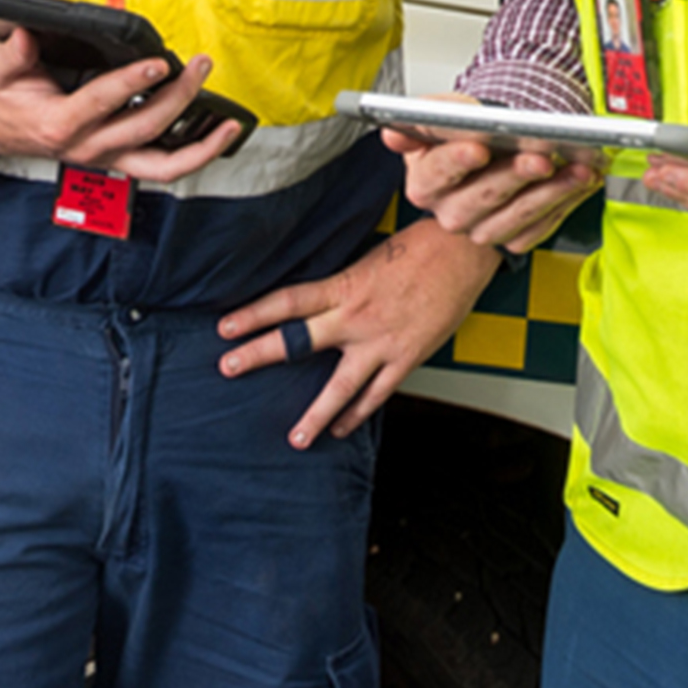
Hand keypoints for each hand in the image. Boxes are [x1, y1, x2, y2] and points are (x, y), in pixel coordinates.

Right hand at [0, 29, 239, 179]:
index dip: (132, 82)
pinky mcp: (122, 160)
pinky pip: (166, 167)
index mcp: (59, 124)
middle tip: (200, 65)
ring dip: (201, 144)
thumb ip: (11, 55)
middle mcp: (89, 147)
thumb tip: (25, 38)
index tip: (159, 63)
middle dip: (179, 96)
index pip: (102, 102)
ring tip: (231, 121)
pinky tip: (222, 133)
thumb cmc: (5, 97)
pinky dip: (198, 154)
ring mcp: (108, 158)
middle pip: (144, 128)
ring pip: (163, 165)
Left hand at [215, 218, 500, 446]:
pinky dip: (357, 413)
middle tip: (228, 368)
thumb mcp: (370, 259)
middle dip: (258, 354)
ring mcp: (380, 342)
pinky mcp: (406, 357)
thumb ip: (344, 286)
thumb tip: (320, 302)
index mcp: (344, 287)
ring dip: (314, 415)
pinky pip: (377, 394)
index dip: (253, 315)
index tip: (224, 328)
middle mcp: (355, 317)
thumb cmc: (420, 248)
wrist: (463, 251)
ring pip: (339, 386)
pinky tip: (341, 428)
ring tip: (295, 439)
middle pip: (297, 341)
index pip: (287, 302)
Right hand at [388, 97, 602, 253]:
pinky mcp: (512, 240)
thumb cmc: (471, 132)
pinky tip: (581, 182)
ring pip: (516, 217)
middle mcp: (450, 211)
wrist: (497, 149)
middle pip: (481, 198)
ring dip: (552, 192)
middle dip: (515, 176)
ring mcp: (482, 230)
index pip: (436, 173)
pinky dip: (565, 204)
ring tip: (578, 169)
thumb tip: (393, 134)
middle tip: (542, 157)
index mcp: (426, 181)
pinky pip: (540, 228)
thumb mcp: (446, 114)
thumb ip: (426, 118)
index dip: (457, 160)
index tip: (478, 147)